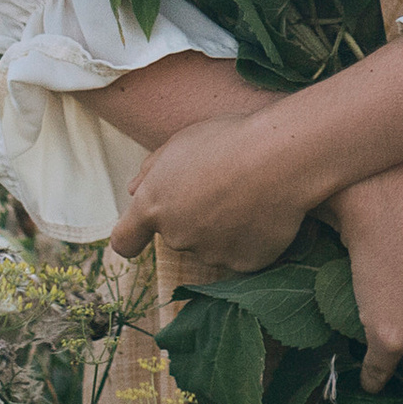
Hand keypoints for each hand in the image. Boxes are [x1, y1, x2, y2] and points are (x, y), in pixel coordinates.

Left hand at [107, 113, 307, 270]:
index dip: (133, 238)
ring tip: (248, 195)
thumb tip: (134, 190)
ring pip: (211, 245)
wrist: (278, 157)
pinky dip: (250, 240)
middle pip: (177, 236)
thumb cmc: (228, 139)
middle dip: (193, 218)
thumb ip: (151, 170)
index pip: (124, 241)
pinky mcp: (243, 264)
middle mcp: (176, 236)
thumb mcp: (180, 142)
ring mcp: (210, 253)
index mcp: (153, 205)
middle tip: (222, 187)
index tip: (143, 234)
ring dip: (223, 229)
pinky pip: (242, 254)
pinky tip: (264, 213)